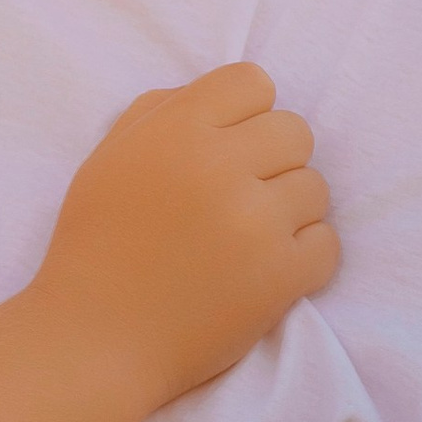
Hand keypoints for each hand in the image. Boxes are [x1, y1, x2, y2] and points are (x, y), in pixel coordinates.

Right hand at [31, 64, 337, 412]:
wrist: (94, 340)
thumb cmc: (96, 246)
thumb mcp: (107, 159)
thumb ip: (159, 112)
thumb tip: (217, 98)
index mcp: (175, 131)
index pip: (254, 81)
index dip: (244, 115)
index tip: (224, 150)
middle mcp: (219, 167)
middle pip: (296, 131)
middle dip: (272, 162)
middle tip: (236, 200)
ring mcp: (255, 223)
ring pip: (316, 188)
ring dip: (288, 212)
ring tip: (245, 241)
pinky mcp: (282, 276)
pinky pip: (328, 243)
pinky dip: (302, 259)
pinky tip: (261, 272)